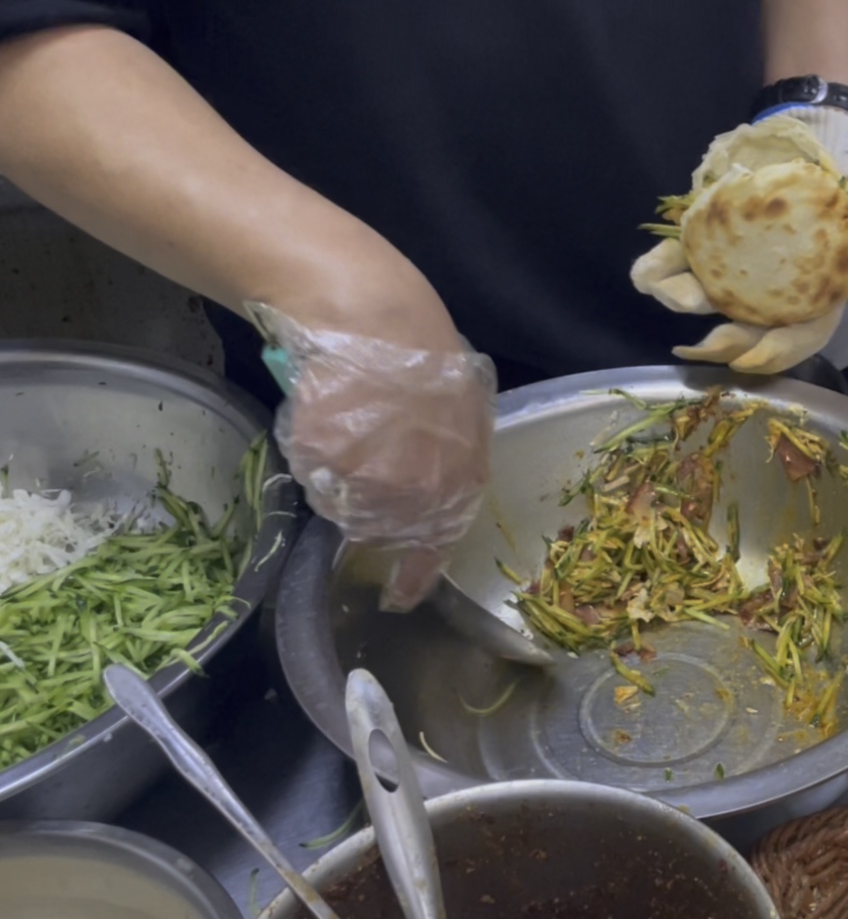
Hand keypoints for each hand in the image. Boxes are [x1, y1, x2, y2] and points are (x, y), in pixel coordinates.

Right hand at [249, 303, 496, 612]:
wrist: (376, 319)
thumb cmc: (426, 354)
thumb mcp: (465, 412)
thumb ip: (453, 459)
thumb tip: (437, 484)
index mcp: (460, 481)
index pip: (437, 547)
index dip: (415, 576)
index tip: (398, 599)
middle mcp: (417, 494)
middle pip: (378, 526)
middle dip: (369, 502)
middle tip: (363, 454)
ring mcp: (368, 482)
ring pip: (339, 503)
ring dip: (339, 477)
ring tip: (349, 423)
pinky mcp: (324, 463)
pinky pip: (312, 474)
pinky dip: (314, 449)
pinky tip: (327, 411)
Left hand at [631, 107, 847, 373]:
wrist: (819, 126)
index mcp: (814, 293)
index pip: (797, 336)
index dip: (776, 353)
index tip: (750, 358)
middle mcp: (772, 287)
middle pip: (747, 328)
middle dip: (721, 341)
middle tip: (700, 342)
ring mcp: (738, 262)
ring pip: (707, 295)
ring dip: (682, 299)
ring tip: (665, 292)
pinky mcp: (710, 234)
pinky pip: (682, 257)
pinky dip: (661, 267)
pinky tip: (645, 272)